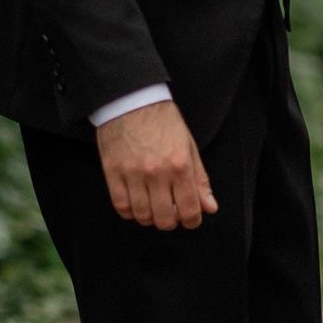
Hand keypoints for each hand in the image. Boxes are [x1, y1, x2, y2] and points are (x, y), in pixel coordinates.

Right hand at [95, 99, 218, 229]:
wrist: (131, 100)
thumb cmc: (163, 121)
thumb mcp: (189, 146)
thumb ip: (200, 179)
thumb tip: (210, 208)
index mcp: (180, 165)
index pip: (189, 209)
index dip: (193, 221)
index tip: (191, 219)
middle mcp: (156, 172)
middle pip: (165, 218)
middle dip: (172, 222)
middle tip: (172, 213)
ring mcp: (132, 174)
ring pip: (142, 216)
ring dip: (151, 218)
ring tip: (154, 208)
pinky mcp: (112, 172)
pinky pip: (121, 206)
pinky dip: (130, 212)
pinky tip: (137, 203)